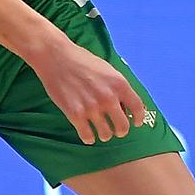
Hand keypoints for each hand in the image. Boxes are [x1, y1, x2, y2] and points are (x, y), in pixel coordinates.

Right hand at [31, 39, 148, 145]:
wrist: (56, 56)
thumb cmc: (82, 61)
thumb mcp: (107, 70)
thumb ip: (118, 87)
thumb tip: (126, 107)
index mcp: (119, 84)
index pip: (137, 109)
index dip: (138, 119)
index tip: (135, 123)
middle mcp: (108, 97)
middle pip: (123, 127)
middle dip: (121, 131)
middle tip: (116, 130)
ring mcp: (91, 107)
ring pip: (106, 134)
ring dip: (105, 135)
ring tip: (101, 131)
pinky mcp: (75, 114)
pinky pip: (87, 136)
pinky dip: (89, 138)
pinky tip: (88, 135)